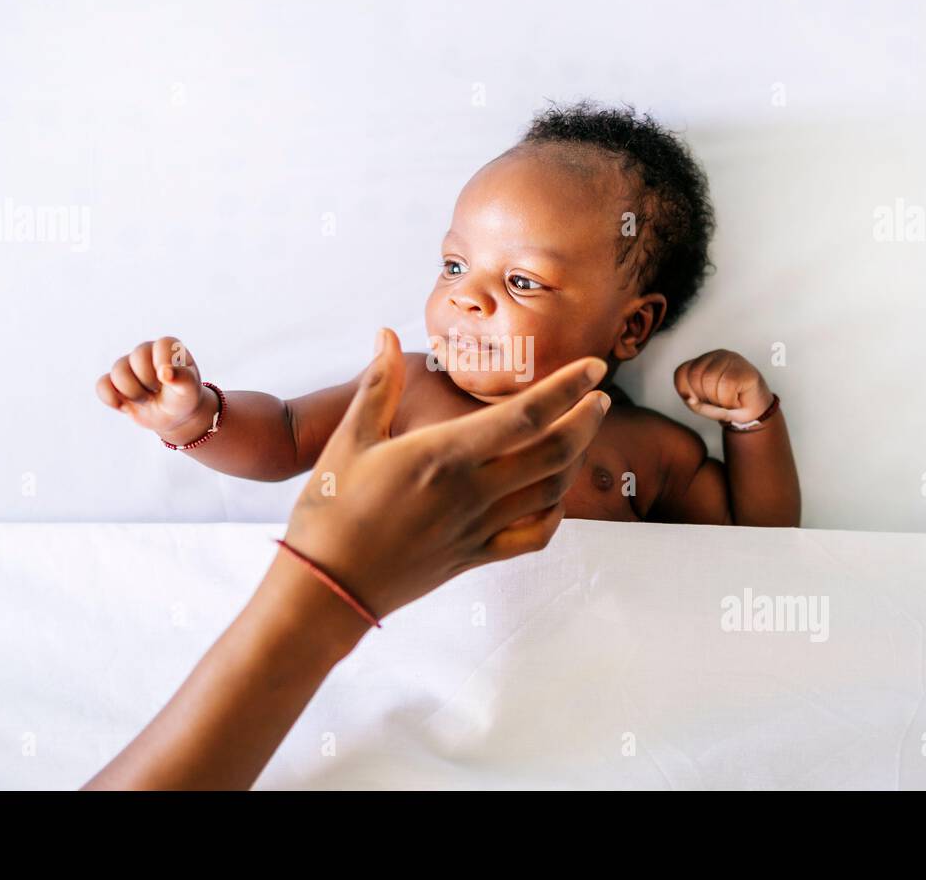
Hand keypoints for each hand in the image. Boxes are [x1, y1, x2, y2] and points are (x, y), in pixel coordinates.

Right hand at [95, 336, 215, 443]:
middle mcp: (144, 351)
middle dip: (149, 382)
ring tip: (147, 399)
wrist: (174, 416)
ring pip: (118, 372)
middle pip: (135, 358)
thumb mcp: (189, 389)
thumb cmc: (184, 397)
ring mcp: (127, 366)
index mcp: (166, 346)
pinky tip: (125, 406)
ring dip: (134, 393)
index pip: (160, 346)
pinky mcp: (113, 383)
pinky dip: (111, 399)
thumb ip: (183, 378)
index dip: (163, 366)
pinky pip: (102, 385)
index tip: (171, 380)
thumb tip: (165, 373)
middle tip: (160, 391)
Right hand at [281, 328, 611, 620]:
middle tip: (599, 395)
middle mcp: (472, 492)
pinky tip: (555, 494)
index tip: (592, 367)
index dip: (567, 389)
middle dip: (586, 420)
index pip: (526, 416)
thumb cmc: (330, 512)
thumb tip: (386, 336)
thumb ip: (377, 386)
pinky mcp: (475, 555)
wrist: (327, 589)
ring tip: (583, 432)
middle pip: (554, 453)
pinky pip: (533, 536)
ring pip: (551, 492)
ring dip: (576, 459)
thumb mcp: (348, 441)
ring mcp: (478, 528)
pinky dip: (555, 512)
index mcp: (444, 456)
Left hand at [673, 349, 773, 423]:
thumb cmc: (727, 404)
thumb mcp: (704, 406)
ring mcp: (731, 359)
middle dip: (704, 397)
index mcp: (702, 361)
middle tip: (718, 402)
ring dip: (718, 400)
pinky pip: (726, 386)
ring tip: (728, 401)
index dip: (687, 391)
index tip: (700, 400)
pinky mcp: (744, 369)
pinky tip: (736, 401)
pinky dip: (729, 402)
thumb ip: (693, 402)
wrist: (754, 412)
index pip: (682, 372)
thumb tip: (690, 399)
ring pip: (710, 380)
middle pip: (695, 376)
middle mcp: (716, 355)